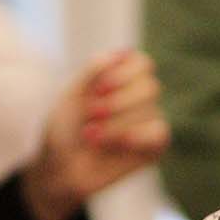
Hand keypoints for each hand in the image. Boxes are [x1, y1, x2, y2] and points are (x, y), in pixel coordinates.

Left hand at [21, 52, 169, 219]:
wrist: (59, 167)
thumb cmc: (65, 128)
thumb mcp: (73, 94)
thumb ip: (95, 70)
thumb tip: (122, 52)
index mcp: (123, 79)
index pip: (142, 64)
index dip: (124, 74)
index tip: (99, 89)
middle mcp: (140, 99)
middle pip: (150, 87)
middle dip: (118, 102)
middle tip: (92, 114)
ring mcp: (149, 123)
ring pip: (151, 112)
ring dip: (116, 124)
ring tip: (89, 136)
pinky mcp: (153, 148)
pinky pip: (159, 134)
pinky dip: (136, 136)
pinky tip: (117, 143)